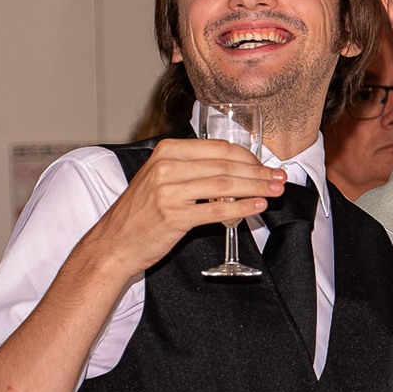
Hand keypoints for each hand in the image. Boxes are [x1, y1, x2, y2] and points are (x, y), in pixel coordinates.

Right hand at [86, 138, 285, 277]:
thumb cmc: (141, 212)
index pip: (219, 148)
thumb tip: (237, 168)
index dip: (249, 157)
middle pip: (225, 165)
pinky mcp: (172, 217)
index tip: (266, 165)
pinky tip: (257, 206)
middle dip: (258, 172)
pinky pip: (215, 210)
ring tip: (274, 191)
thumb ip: (193, 169)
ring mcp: (168, 192)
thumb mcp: (161, 178)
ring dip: (255, 188)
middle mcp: (166, 167)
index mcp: (167, 151)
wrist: (113, 243)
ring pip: (224, 185)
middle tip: (279, 178)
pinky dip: (241, 208)